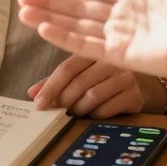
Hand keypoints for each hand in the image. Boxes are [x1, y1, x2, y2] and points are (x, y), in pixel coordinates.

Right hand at [18, 0, 166, 81]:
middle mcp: (126, 17)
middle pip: (80, 8)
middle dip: (51, 3)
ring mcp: (122, 37)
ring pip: (77, 26)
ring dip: (49, 19)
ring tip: (24, 12)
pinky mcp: (120, 56)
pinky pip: (86, 45)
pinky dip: (63, 37)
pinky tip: (43, 28)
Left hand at [26, 55, 142, 116]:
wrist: (133, 85)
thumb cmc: (98, 79)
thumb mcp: (75, 75)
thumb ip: (53, 82)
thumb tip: (32, 94)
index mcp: (92, 51)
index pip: (67, 68)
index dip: (50, 87)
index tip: (38, 104)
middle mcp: (110, 61)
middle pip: (79, 83)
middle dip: (64, 101)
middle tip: (57, 111)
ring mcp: (125, 77)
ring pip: (92, 97)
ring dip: (78, 109)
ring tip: (74, 112)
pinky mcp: (134, 95)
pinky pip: (107, 109)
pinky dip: (95, 115)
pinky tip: (93, 114)